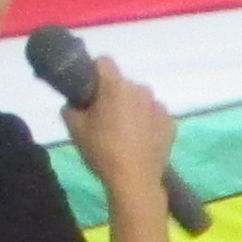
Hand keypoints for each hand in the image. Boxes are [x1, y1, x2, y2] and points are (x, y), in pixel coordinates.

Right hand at [62, 54, 176, 196]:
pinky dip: (148, 122)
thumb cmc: (102, 151)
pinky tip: (141, 140)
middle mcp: (141, 89)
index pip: (103, 62)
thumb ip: (70, 107)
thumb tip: (75, 102)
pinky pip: (155, 115)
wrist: (135, 180)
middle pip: (123, 83)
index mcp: (116, 86)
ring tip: (125, 132)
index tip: (89, 90)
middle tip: (105, 117)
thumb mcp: (74, 128)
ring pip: (140, 99)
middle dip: (113, 94)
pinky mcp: (171, 123)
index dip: (94, 72)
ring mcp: (159, 106)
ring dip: (132, 108)